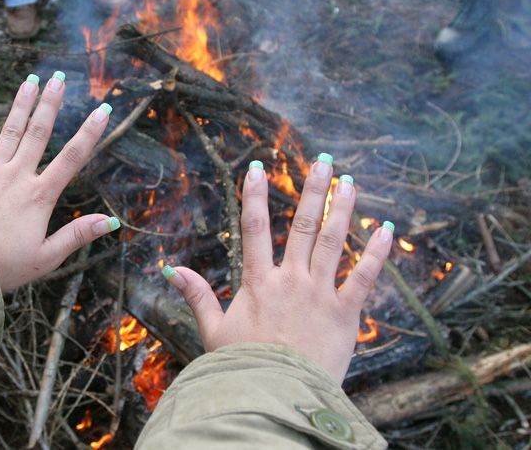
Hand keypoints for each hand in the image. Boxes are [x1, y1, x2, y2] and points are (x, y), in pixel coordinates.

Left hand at [0, 73, 118, 290]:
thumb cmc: (3, 266)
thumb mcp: (47, 257)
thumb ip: (77, 235)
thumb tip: (110, 221)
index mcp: (40, 196)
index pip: (72, 158)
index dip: (90, 133)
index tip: (102, 110)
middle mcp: (17, 176)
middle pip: (38, 134)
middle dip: (51, 104)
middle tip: (59, 78)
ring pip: (10, 131)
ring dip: (21, 105)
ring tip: (31, 80)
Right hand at [162, 156, 392, 382]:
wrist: (277, 397)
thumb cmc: (242, 366)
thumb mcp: (213, 330)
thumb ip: (196, 295)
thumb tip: (170, 268)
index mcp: (258, 282)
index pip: (255, 229)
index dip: (254, 196)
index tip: (256, 168)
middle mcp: (290, 280)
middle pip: (303, 225)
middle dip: (313, 190)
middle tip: (323, 161)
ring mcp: (320, 294)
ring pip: (334, 242)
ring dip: (343, 209)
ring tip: (350, 182)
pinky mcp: (345, 314)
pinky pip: (363, 278)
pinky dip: (375, 254)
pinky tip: (386, 230)